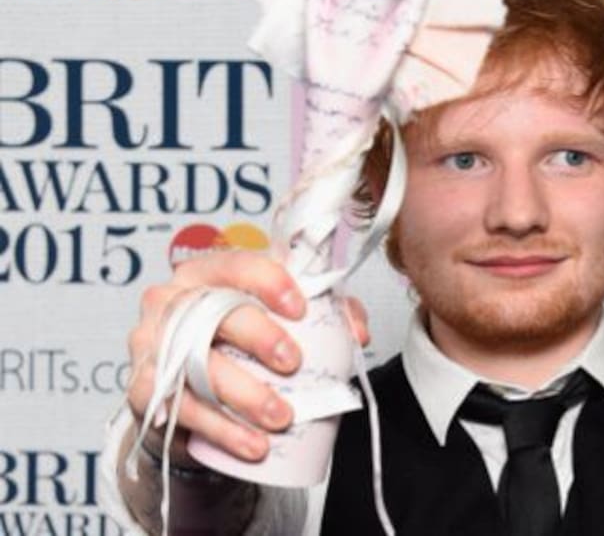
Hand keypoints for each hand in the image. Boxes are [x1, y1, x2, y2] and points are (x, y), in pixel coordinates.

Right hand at [124, 251, 371, 464]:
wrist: (194, 401)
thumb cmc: (240, 348)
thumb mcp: (282, 322)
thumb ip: (327, 315)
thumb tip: (356, 332)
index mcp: (207, 273)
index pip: (236, 264)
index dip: (269, 282)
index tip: (300, 308)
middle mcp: (171, 300)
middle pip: (217, 313)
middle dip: (261, 337)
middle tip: (294, 363)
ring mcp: (151, 342)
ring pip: (198, 364)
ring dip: (246, 394)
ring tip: (281, 416)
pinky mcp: (141, 387)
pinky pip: (183, 408)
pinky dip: (224, 429)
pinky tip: (254, 444)